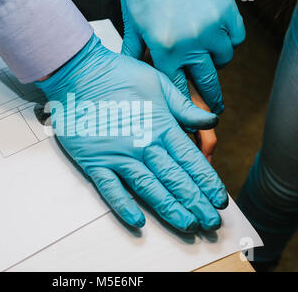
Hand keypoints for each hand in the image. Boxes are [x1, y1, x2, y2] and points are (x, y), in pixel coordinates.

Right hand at [37, 35, 227, 231]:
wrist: (79, 72)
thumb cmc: (117, 74)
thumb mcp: (158, 82)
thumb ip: (184, 106)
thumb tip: (211, 120)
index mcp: (160, 125)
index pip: (190, 160)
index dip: (207, 182)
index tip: (218, 199)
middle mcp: (143, 144)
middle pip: (174, 179)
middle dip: (195, 202)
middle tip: (210, 222)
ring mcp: (118, 154)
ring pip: (148, 187)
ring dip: (169, 208)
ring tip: (186, 224)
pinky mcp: (94, 160)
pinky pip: (111, 188)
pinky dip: (123, 205)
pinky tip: (137, 220)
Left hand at [120, 0, 244, 113]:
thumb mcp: (132, 20)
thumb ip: (132, 49)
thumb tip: (128, 68)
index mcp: (164, 49)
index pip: (177, 88)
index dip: (184, 105)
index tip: (191, 117)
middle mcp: (190, 44)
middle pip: (207, 84)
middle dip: (212, 100)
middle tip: (215, 108)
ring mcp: (211, 28)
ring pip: (223, 61)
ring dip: (216, 62)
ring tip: (207, 55)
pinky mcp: (227, 11)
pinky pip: (236, 39)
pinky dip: (229, 40)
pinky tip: (218, 35)